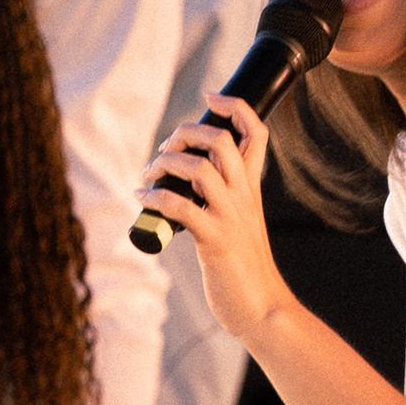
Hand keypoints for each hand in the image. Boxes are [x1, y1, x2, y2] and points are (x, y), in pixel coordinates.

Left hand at [134, 90, 293, 346]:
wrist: (263, 308)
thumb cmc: (245, 269)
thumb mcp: (240, 225)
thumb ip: (222, 203)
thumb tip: (184, 190)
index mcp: (252, 189)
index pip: (256, 133)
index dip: (235, 106)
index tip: (210, 97)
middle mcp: (244, 197)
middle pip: (220, 140)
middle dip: (185, 133)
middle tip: (164, 150)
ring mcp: (230, 217)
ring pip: (199, 168)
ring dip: (165, 164)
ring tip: (148, 175)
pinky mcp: (214, 240)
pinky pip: (181, 207)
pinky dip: (155, 197)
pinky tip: (142, 198)